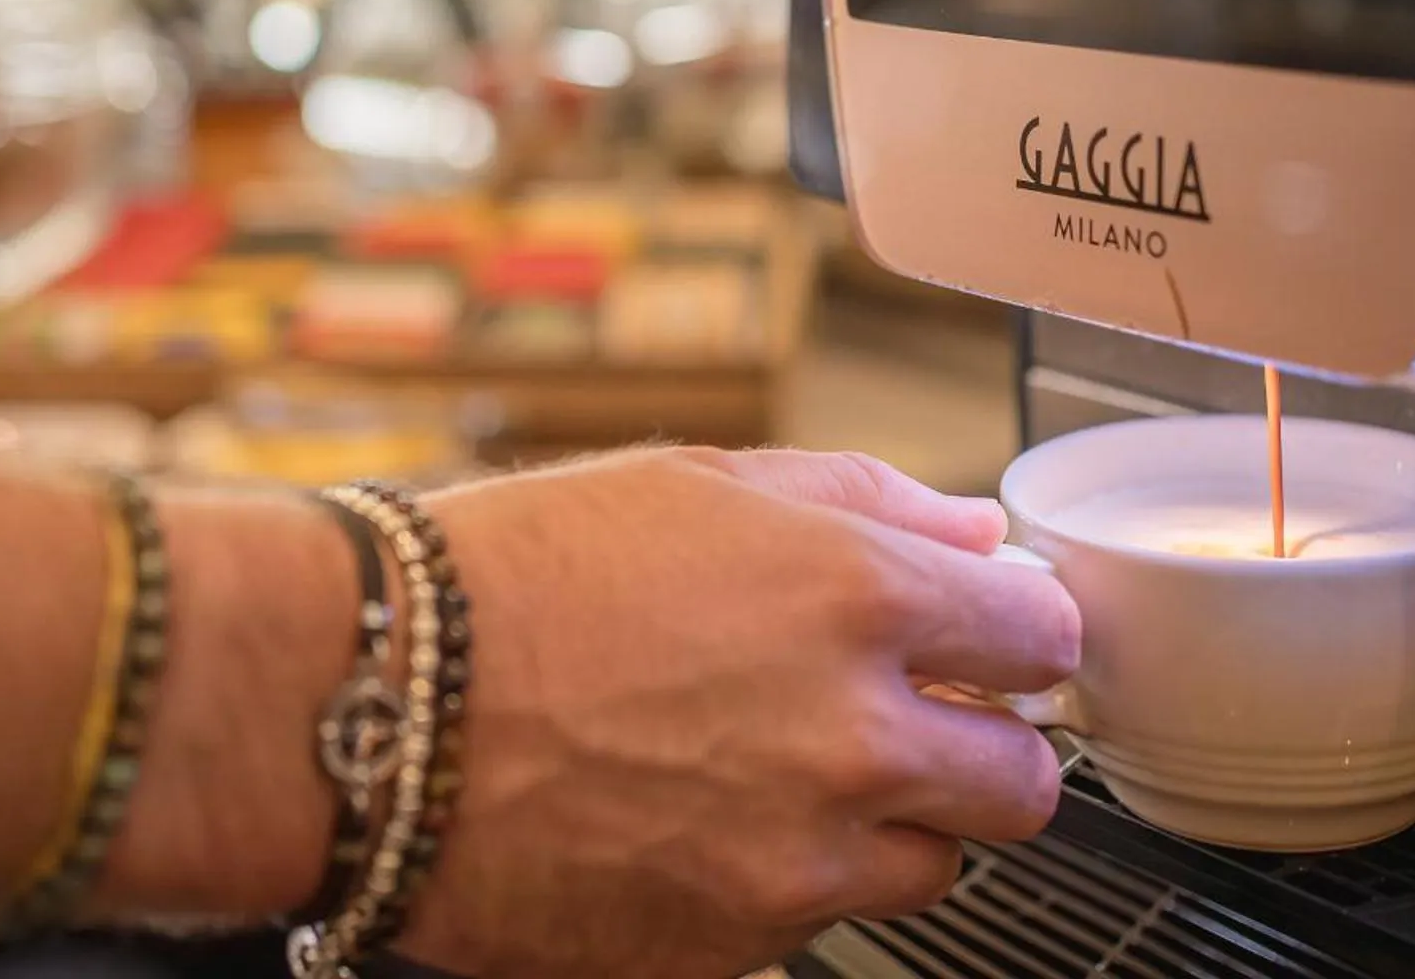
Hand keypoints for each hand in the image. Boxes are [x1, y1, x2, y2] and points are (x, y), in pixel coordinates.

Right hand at [399, 448, 1080, 978]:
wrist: (370, 708)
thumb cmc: (514, 577)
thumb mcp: (695, 482)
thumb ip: (863, 500)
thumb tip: (971, 534)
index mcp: (853, 598)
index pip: (1043, 638)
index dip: (1020, 633)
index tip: (994, 638)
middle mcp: (849, 740)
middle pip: (1025, 781)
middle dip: (985, 745)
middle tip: (913, 717)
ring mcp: (794, 864)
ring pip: (934, 865)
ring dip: (893, 822)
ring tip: (784, 770)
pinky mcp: (730, 949)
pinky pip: (816, 925)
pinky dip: (788, 881)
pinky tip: (703, 819)